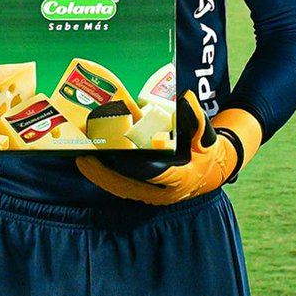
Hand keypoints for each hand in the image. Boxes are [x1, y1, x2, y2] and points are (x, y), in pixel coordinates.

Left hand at [76, 91, 259, 205]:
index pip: (151, 173)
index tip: (113, 153)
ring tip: (82, 159)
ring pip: (121, 189)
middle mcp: (164, 192)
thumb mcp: (206, 136)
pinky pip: (122, 188)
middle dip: (104, 172)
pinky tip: (92, 165)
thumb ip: (196, 119)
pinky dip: (106, 177)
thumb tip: (187, 99)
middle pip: (128, 185)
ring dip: (101, 175)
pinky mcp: (145, 193)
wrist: (213, 171)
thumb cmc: (207, 151)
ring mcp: (153, 196)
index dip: (131, 165)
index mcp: (181, 178)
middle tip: (85, 156)